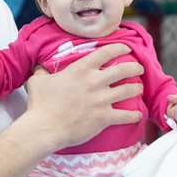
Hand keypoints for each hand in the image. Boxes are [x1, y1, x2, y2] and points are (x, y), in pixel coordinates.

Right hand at [25, 43, 142, 149]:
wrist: (44, 129)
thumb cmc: (40, 105)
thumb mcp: (38, 81)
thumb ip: (43, 71)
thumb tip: (40, 67)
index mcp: (81, 69)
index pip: (107, 52)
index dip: (120, 47)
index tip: (126, 48)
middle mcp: (94, 82)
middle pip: (124, 69)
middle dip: (135, 67)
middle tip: (138, 68)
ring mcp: (101, 100)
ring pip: (129, 90)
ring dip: (137, 88)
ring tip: (139, 88)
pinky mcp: (104, 118)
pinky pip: (126, 115)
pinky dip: (134, 115)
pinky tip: (138, 114)